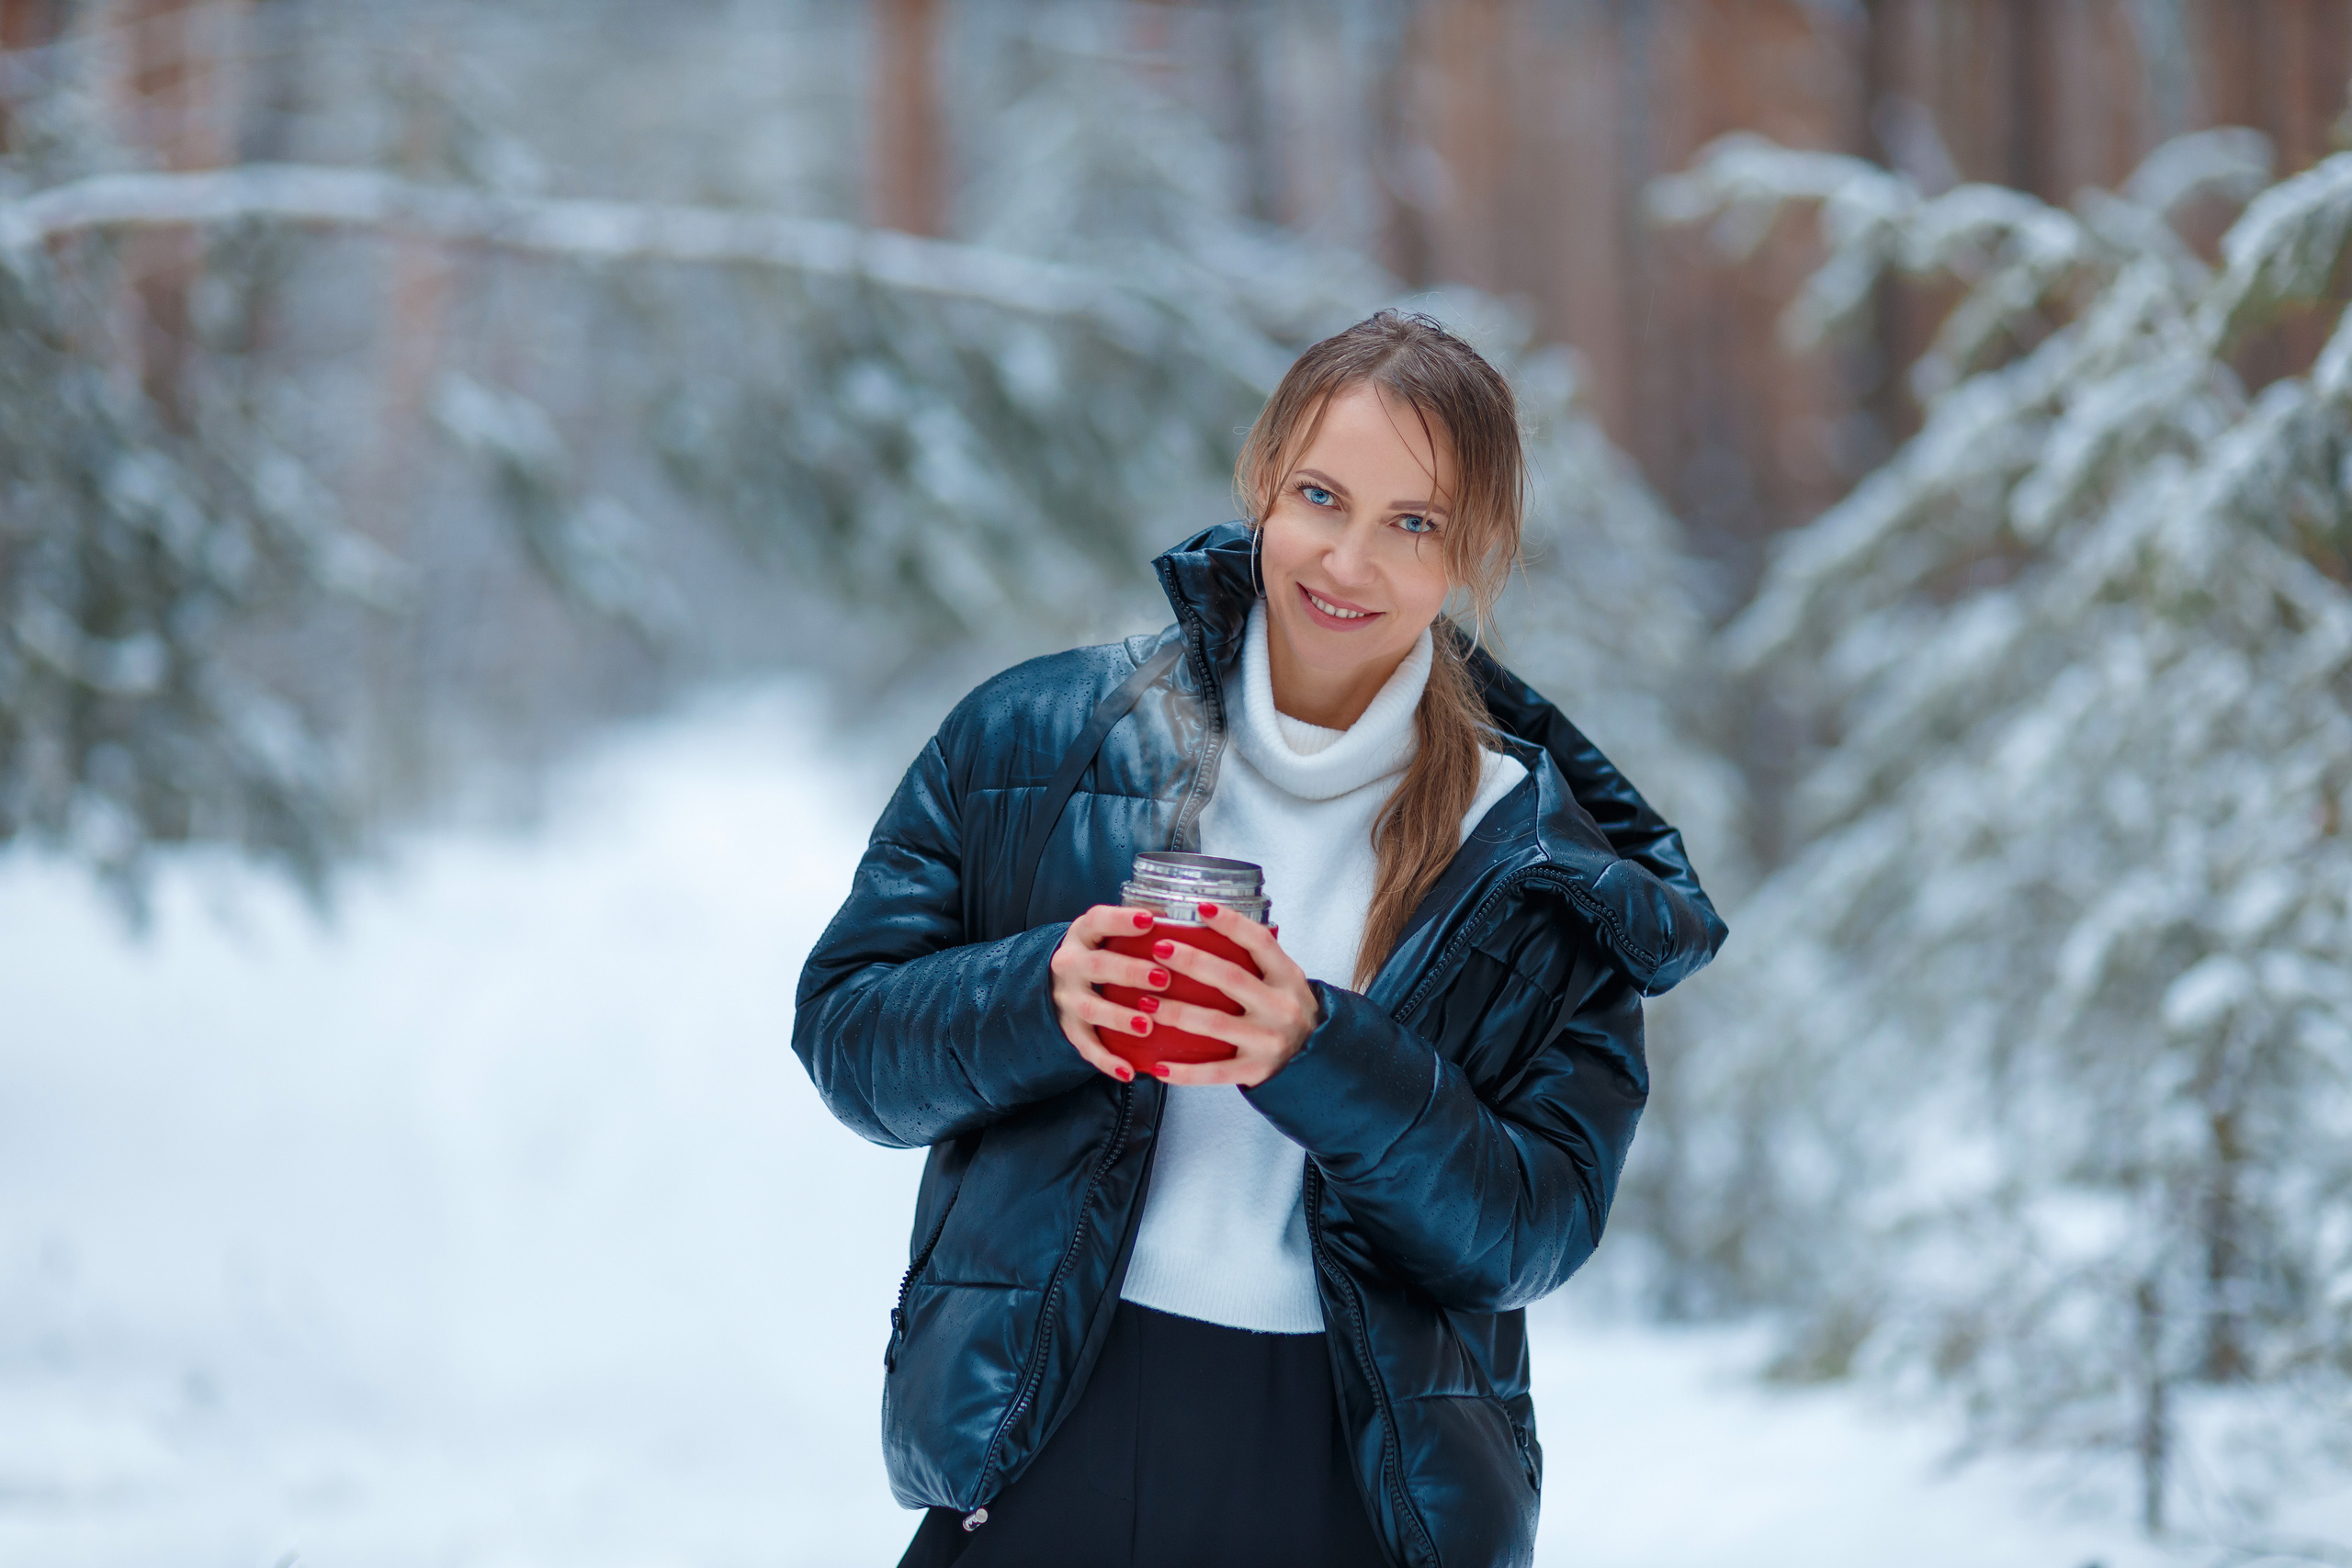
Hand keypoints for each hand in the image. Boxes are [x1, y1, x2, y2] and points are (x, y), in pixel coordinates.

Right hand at [1050, 905, 1173, 1083]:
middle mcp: (1070, 964)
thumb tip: (1185, 916)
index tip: (1149, 920)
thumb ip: (1137, 926)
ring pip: (1090, 1008)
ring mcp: (1067, 998)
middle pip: (1097, 966)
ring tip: (1147, 1025)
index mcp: (1083, 934)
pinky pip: (1086, 1047)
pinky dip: (1107, 1061)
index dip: (1122, 920)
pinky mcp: (1069, 1027)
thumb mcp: (1107, 932)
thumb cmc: (1099, 952)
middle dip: (1130, 972)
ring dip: (1119, 1017)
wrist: (1055, 980)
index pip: (1098, 920)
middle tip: (1163, 978)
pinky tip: (1129, 1071)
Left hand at [1147, 903, 1319, 1088]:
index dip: (1231, 923)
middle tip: (1159, 949)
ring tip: (1145, 1003)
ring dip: (1177, 1013)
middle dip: (1192, 961)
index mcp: (1287, 978)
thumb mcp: (1286, 981)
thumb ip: (1257, 959)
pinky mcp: (1256, 1071)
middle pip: (1231, 978)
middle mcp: (1281, 1007)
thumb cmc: (1289, 1011)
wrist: (1317, 1060)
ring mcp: (1268, 1041)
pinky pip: (1214, 1072)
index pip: (1260, 942)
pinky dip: (1184, 1072)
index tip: (1201, 907)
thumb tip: (1209, 925)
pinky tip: (1157, 1066)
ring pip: (1216, 1024)